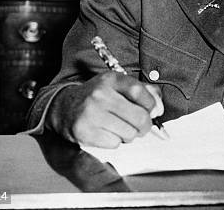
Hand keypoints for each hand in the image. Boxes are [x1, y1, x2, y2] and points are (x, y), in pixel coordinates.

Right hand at [46, 72, 162, 147]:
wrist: (65, 107)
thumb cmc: (99, 97)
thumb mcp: (120, 86)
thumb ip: (145, 92)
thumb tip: (159, 109)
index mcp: (111, 80)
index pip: (140, 92)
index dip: (151, 105)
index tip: (151, 110)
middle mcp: (100, 95)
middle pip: (139, 117)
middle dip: (144, 125)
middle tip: (140, 126)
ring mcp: (91, 114)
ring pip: (129, 133)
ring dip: (129, 134)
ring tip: (120, 127)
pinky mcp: (84, 132)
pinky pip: (115, 144)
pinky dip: (115, 141)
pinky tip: (107, 132)